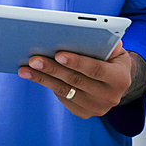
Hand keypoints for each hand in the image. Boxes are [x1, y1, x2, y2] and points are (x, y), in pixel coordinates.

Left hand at [17, 42, 144, 118]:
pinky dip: (47, 85)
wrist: (118, 83)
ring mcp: (97, 108)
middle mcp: (110, 97)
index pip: (95, 69)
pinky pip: (62, 98)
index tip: (58, 54)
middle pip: (75, 81)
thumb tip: (87, 32)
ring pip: (64, 91)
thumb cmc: (112, 59)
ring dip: (42, 79)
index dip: (76, 62)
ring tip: (25, 69)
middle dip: (52, 69)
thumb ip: (106, 41)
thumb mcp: (115, 49)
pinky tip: (34, 76)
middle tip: (34, 60)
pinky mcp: (84, 113)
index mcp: (120, 79)